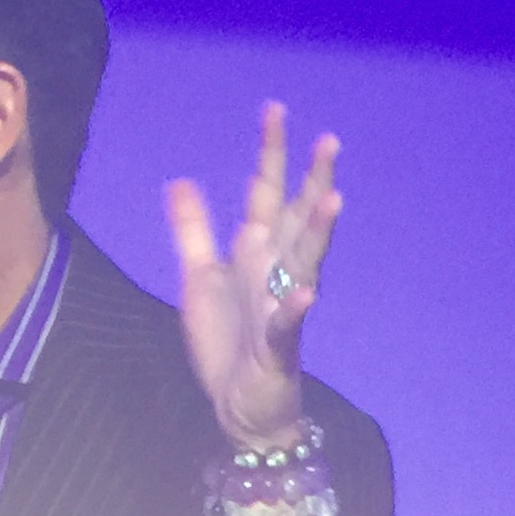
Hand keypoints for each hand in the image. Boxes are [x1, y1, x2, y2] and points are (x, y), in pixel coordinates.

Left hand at [166, 103, 341, 448]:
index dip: (270, 153)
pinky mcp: (278, 345)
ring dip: (319, 232)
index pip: (266, 193)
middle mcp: (275, 272)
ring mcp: (281, 306)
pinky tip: (306, 292)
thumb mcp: (199, 278)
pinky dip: (296, 307)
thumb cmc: (227, 341)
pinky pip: (288, 323)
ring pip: (306, 262)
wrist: (240, 406)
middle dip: (312, 180)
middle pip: (298, 218)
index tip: (275, 109)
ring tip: (334, 200)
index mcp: (256, 252)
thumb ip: (193, 231)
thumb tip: (181, 180)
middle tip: (328, 140)